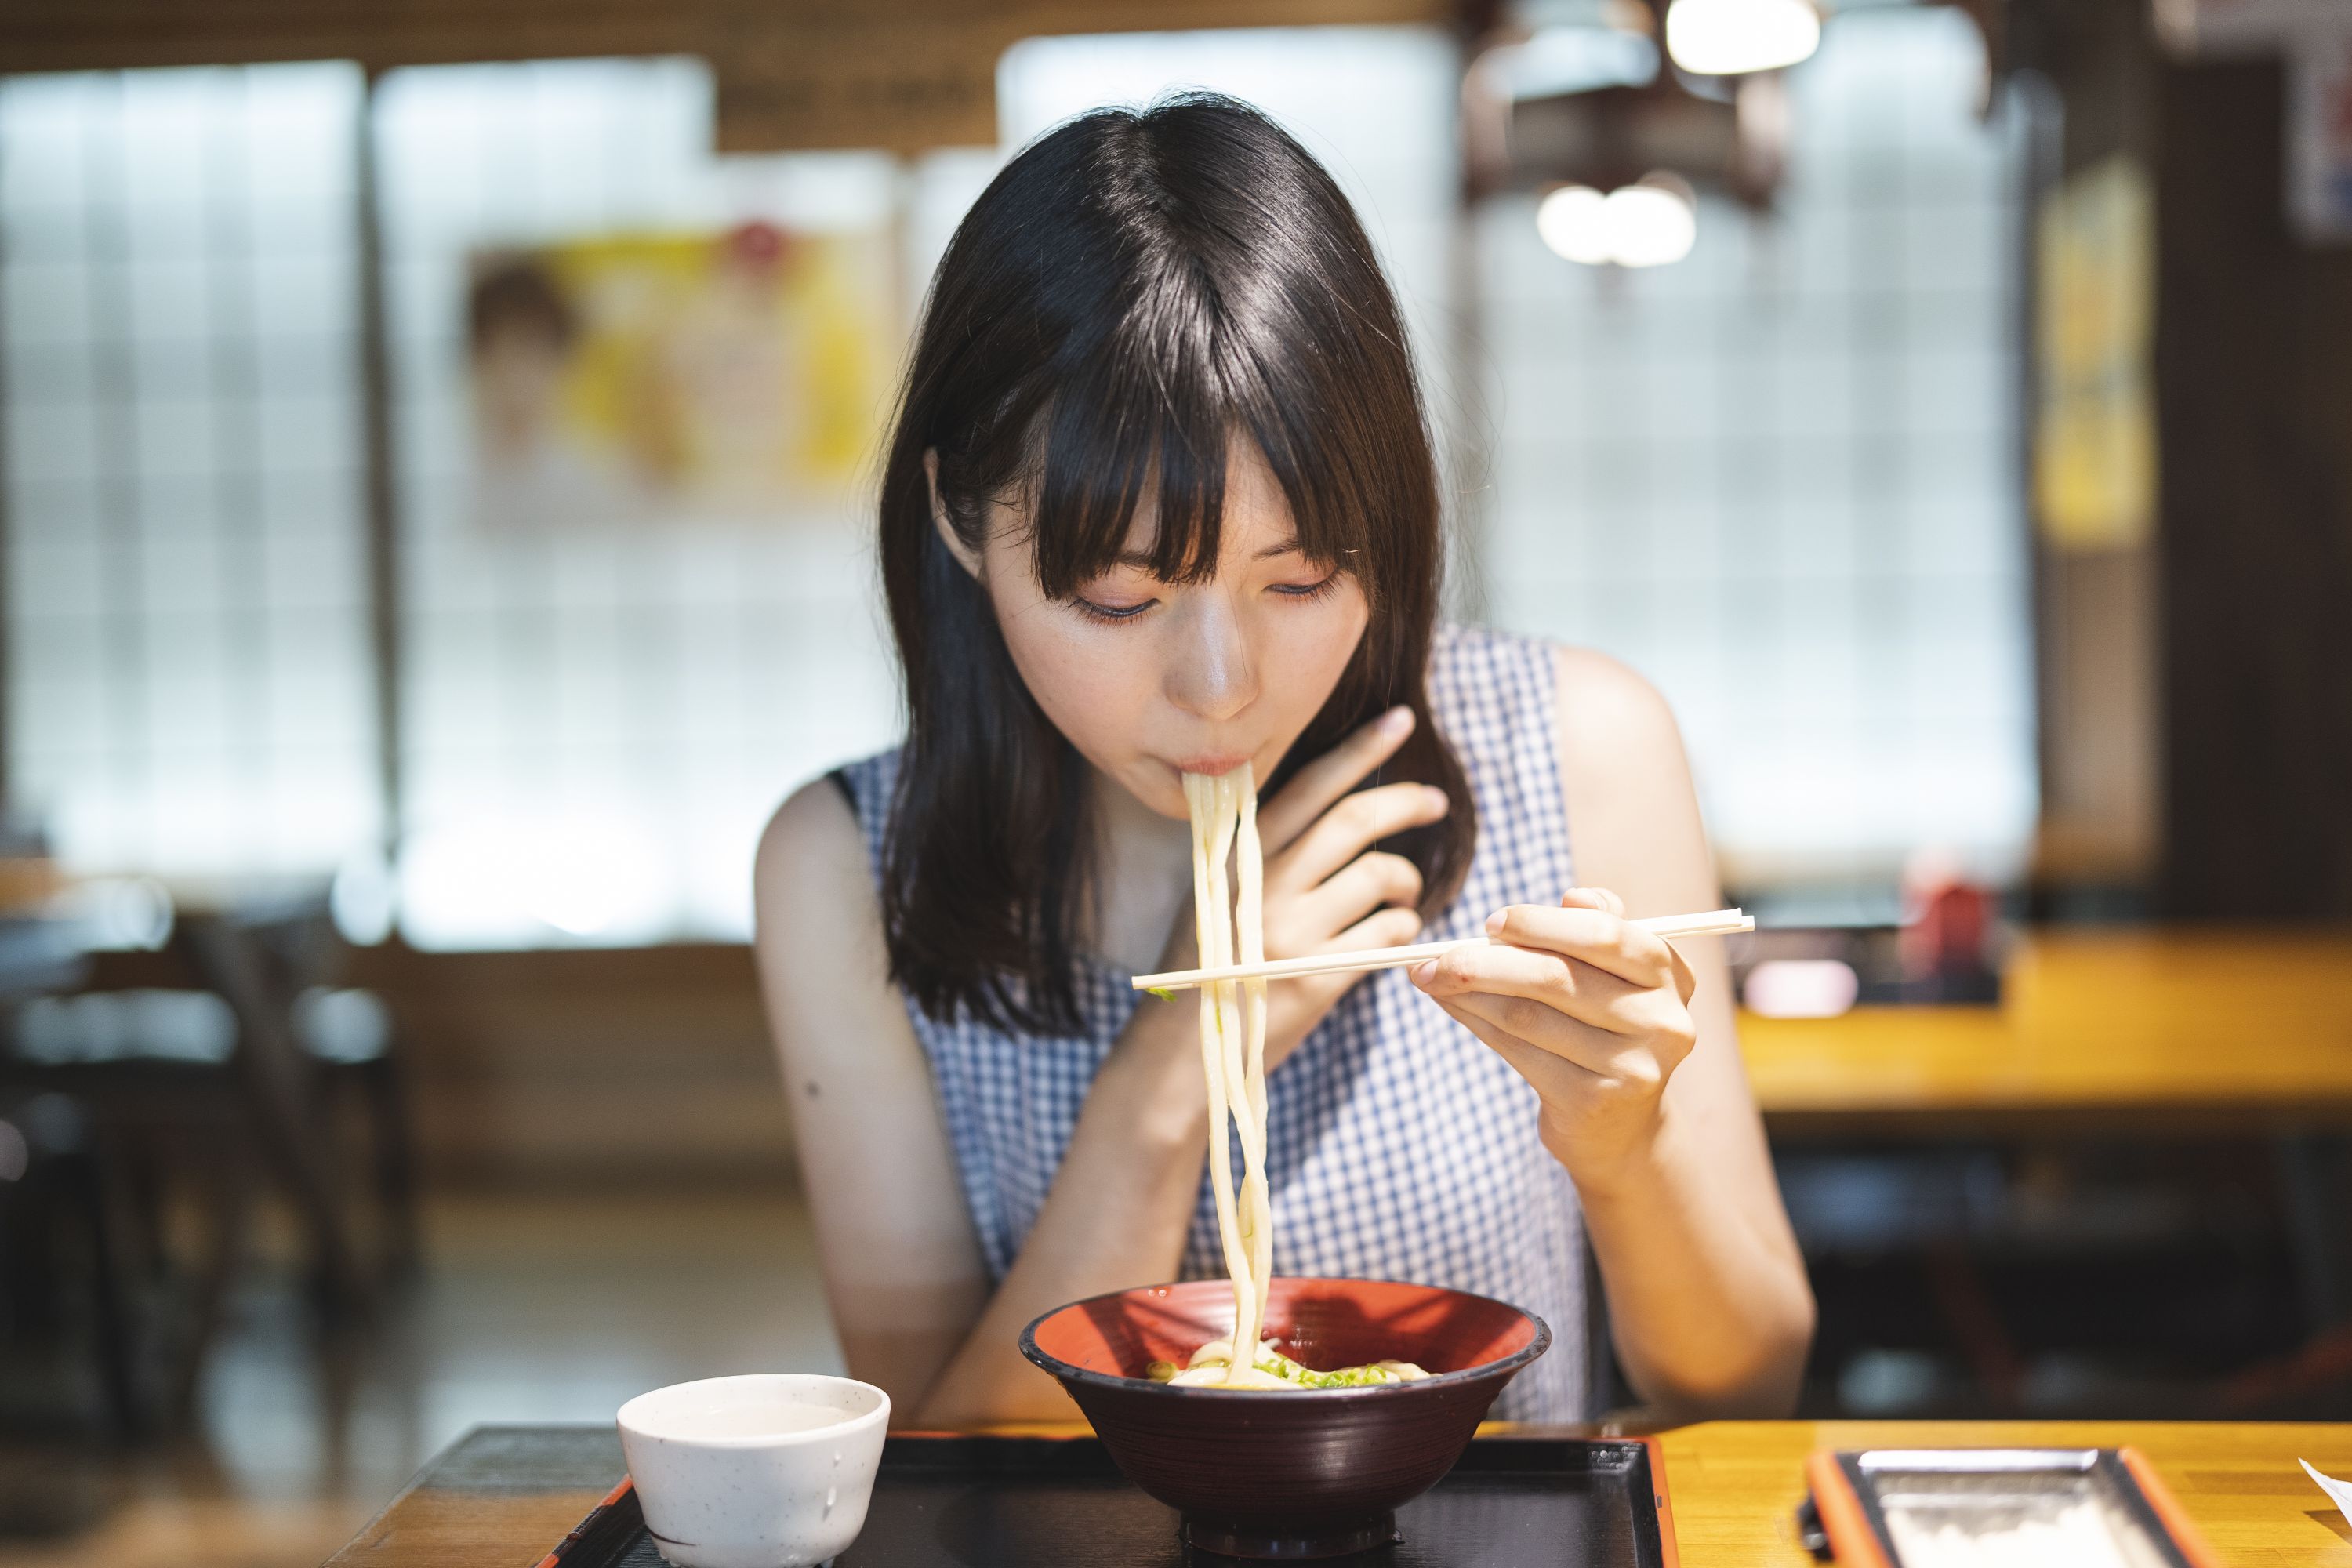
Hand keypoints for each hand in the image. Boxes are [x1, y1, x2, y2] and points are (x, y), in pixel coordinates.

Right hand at [1149, 706, 1449, 1072]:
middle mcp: (1261, 888)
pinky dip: (1404, 931)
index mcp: (1235, 859)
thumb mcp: (1216, 901)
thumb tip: (1328, 814)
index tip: (1400, 720)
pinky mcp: (1316, 980)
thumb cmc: (1204, 976)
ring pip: (1380, 880)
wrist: (1178, 1062)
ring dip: (1407, 883)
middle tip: (1435, 801)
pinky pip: (1387, 936)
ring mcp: (1290, 934)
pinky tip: (1394, 938)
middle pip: (1353, 823)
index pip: (1307, 788)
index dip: (1358, 751)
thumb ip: (1260, 860)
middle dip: (1405, 802)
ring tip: (1402, 896)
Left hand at [1408, 888, 1698, 1180]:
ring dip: (1469, 992)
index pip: (1605, 935)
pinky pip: (1518, 1051)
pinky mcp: (1593, 1101)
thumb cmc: (1606, 1028)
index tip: (1490, 923)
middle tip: (1438, 956)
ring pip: (1529, 1015)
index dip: (1541, 924)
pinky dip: (1476, 1023)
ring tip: (1431, 977)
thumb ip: (1598, 928)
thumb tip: (1572, 897)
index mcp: (1671, 976)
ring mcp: (1631, 1067)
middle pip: (1557, 977)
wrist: (1621, 1129)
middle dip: (1486, 961)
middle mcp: (1662, 1022)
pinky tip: (1451, 1006)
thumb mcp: (1616, 977)